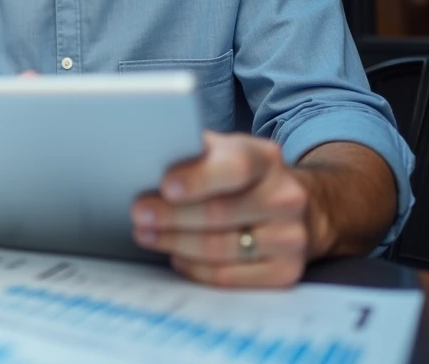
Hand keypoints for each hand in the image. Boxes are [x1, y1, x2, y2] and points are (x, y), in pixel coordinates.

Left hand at [131, 131, 309, 287]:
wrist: (290, 206)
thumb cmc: (238, 176)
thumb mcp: (222, 151)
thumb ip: (194, 152)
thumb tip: (147, 158)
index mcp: (265, 158)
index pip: (234, 167)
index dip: (198, 179)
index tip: (166, 187)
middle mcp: (285, 197)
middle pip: (220, 212)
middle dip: (172, 216)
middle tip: (138, 215)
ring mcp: (290, 237)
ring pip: (221, 247)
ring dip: (176, 243)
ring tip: (147, 235)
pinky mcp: (286, 271)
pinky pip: (229, 276)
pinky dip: (196, 268)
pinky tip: (176, 257)